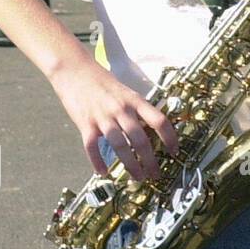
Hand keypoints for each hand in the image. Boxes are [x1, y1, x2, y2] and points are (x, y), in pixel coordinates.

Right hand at [50, 57, 176, 180]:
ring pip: (120, 146)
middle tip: (155, 174)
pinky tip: (104, 173)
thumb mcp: (127, 92)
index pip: (159, 120)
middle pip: (141, 139)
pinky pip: (92, 147)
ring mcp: (102, 117)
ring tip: (138, 177)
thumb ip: (138, 109)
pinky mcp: (84, 124)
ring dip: (130, 165)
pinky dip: (98, 162)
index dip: (170, 138)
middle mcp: (121, 110)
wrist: (75, 71)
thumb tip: (152, 129)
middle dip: (150, 160)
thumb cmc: (103, 82)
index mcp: (135, 101)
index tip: (174, 151)